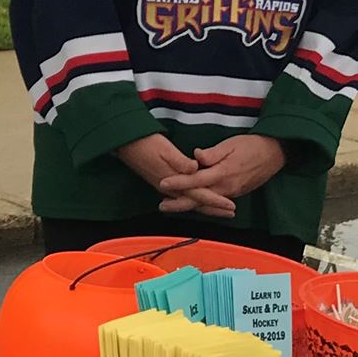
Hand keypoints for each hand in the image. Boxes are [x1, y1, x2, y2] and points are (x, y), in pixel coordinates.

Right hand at [117, 134, 231, 218]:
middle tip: (231, 213)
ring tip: (219, 209)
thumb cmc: (146, 144)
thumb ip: (180, 161)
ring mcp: (165, 187)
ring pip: (189, 201)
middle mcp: (170, 188)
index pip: (199, 194)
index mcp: (174, 181)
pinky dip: (194, 200)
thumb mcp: (166, 149)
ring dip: (205, 206)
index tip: (231, 206)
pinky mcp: (162, 183)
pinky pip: (183, 197)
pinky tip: (198, 199)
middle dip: (214, 209)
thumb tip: (195, 169)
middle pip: (196, 203)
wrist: (126, 144)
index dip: (216, 201)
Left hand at [156, 135, 287, 219]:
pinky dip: (202, 203)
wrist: (274, 154)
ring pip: (207, 202)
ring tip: (172, 205)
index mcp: (223, 172)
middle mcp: (227, 187)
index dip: (179, 182)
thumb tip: (196, 156)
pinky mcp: (235, 193)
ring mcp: (232, 192)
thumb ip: (212, 153)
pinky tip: (192, 202)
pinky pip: (215, 200)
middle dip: (180, 203)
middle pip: (199, 198)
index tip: (163, 183)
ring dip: (189, 204)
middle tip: (162, 205)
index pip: (197, 180)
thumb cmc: (251, 146)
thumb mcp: (231, 144)